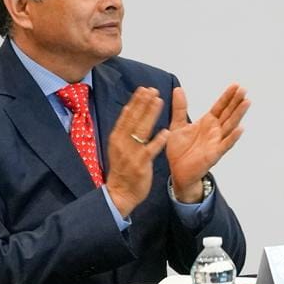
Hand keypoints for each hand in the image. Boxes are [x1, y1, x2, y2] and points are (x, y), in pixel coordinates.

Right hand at [104, 87, 167, 217]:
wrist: (119, 194)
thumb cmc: (122, 170)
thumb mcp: (119, 148)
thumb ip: (125, 132)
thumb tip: (132, 113)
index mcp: (116, 138)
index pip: (126, 116)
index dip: (135, 101)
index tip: (143, 89)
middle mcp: (122, 143)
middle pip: (133, 119)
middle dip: (143, 103)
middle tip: (153, 89)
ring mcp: (131, 153)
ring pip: (141, 130)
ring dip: (150, 115)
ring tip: (159, 101)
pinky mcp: (140, 164)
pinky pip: (150, 150)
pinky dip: (158, 141)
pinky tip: (166, 132)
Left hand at [165, 84, 250, 201]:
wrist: (177, 171)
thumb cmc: (179, 150)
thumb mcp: (177, 125)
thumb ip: (180, 108)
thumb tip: (178, 89)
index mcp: (207, 122)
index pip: (220, 106)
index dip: (227, 96)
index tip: (236, 85)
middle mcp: (215, 130)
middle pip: (228, 113)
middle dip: (236, 102)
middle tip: (244, 89)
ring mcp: (216, 142)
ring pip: (230, 125)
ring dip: (239, 114)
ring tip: (247, 102)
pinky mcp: (214, 154)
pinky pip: (225, 144)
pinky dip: (233, 137)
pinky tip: (240, 128)